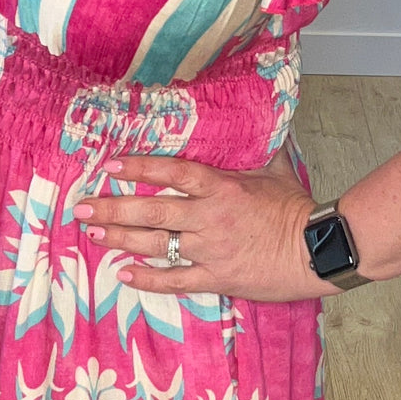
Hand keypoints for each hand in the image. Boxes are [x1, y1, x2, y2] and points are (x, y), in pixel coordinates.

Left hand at [71, 150, 332, 302]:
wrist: (318, 250)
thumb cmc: (297, 208)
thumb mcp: (275, 169)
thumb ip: (255, 147)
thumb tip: (255, 119)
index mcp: (222, 187)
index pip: (172, 173)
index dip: (139, 168)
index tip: (110, 165)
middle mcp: (209, 217)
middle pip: (152, 211)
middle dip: (113, 208)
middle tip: (82, 206)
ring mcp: (210, 250)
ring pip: (156, 244)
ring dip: (121, 239)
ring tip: (92, 233)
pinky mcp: (217, 277)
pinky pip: (176, 279)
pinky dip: (148, 278)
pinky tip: (124, 274)